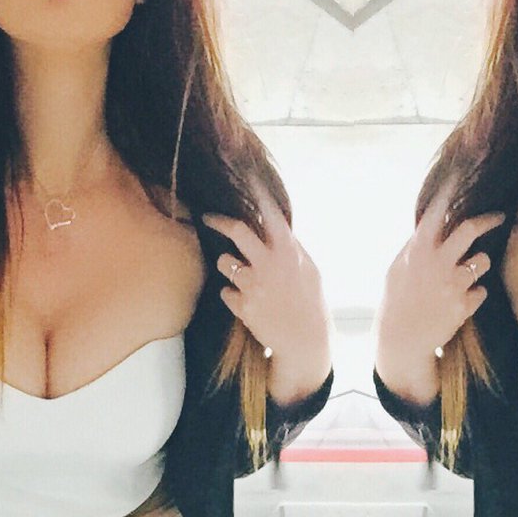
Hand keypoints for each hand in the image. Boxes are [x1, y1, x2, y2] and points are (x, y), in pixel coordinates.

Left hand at [200, 186, 329, 402]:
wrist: (304, 341)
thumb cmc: (309, 302)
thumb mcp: (308, 270)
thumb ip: (291, 248)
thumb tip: (278, 227)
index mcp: (288, 252)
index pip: (270, 213)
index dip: (256, 193)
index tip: (243, 176)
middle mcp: (269, 264)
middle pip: (236, 230)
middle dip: (218, 220)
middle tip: (208, 217)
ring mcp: (254, 285)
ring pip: (224, 261)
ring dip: (228, 265)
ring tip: (243, 276)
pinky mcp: (242, 306)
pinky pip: (226, 291)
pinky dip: (233, 294)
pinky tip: (249, 303)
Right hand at [376, 184, 504, 364]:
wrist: (402, 339)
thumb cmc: (398, 300)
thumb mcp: (399, 268)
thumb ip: (417, 246)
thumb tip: (431, 224)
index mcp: (418, 251)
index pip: (437, 213)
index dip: (451, 192)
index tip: (462, 174)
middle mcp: (437, 263)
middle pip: (470, 230)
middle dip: (489, 219)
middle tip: (499, 216)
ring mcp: (452, 284)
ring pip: (482, 260)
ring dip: (479, 264)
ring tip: (464, 275)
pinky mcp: (464, 305)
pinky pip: (481, 290)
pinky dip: (475, 294)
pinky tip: (458, 302)